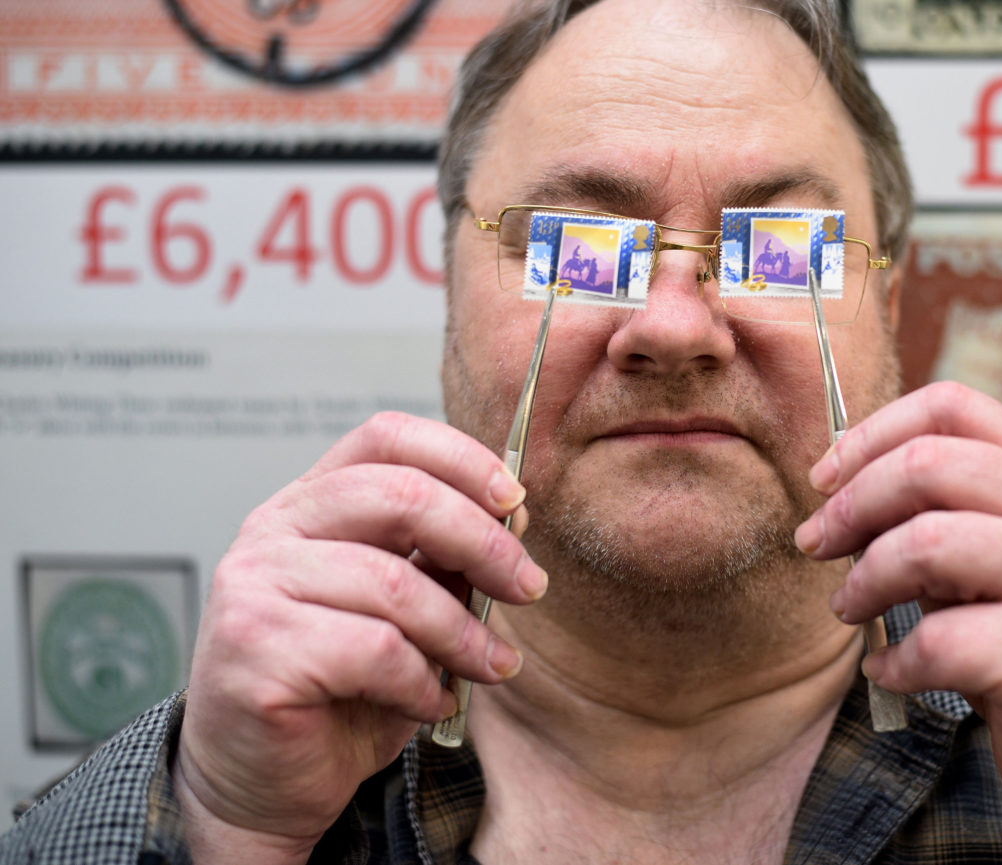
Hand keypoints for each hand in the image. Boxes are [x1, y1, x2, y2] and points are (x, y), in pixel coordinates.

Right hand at [173, 413, 547, 861]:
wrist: (261, 783)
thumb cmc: (338, 691)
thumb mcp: (404, 610)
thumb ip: (439, 559)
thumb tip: (510, 520)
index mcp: (309, 503)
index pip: (386, 437)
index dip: (461, 458)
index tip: (515, 503)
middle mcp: (271, 530)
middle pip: (402, 496)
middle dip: (484, 543)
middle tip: (528, 587)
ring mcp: (253, 585)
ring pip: (397, 584)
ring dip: (464, 633)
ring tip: (492, 666)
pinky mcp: (255, 648)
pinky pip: (375, 651)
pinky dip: (423, 682)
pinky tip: (432, 703)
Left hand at [795, 382, 1001, 835]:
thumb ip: (944, 513)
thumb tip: (839, 496)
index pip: (951, 407)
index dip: (871, 433)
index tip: (825, 479)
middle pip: (926, 464)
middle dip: (850, 506)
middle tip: (816, 544)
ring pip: (924, 544)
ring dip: (864, 580)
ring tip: (849, 608)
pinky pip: (935, 641)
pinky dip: (892, 661)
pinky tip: (889, 671)